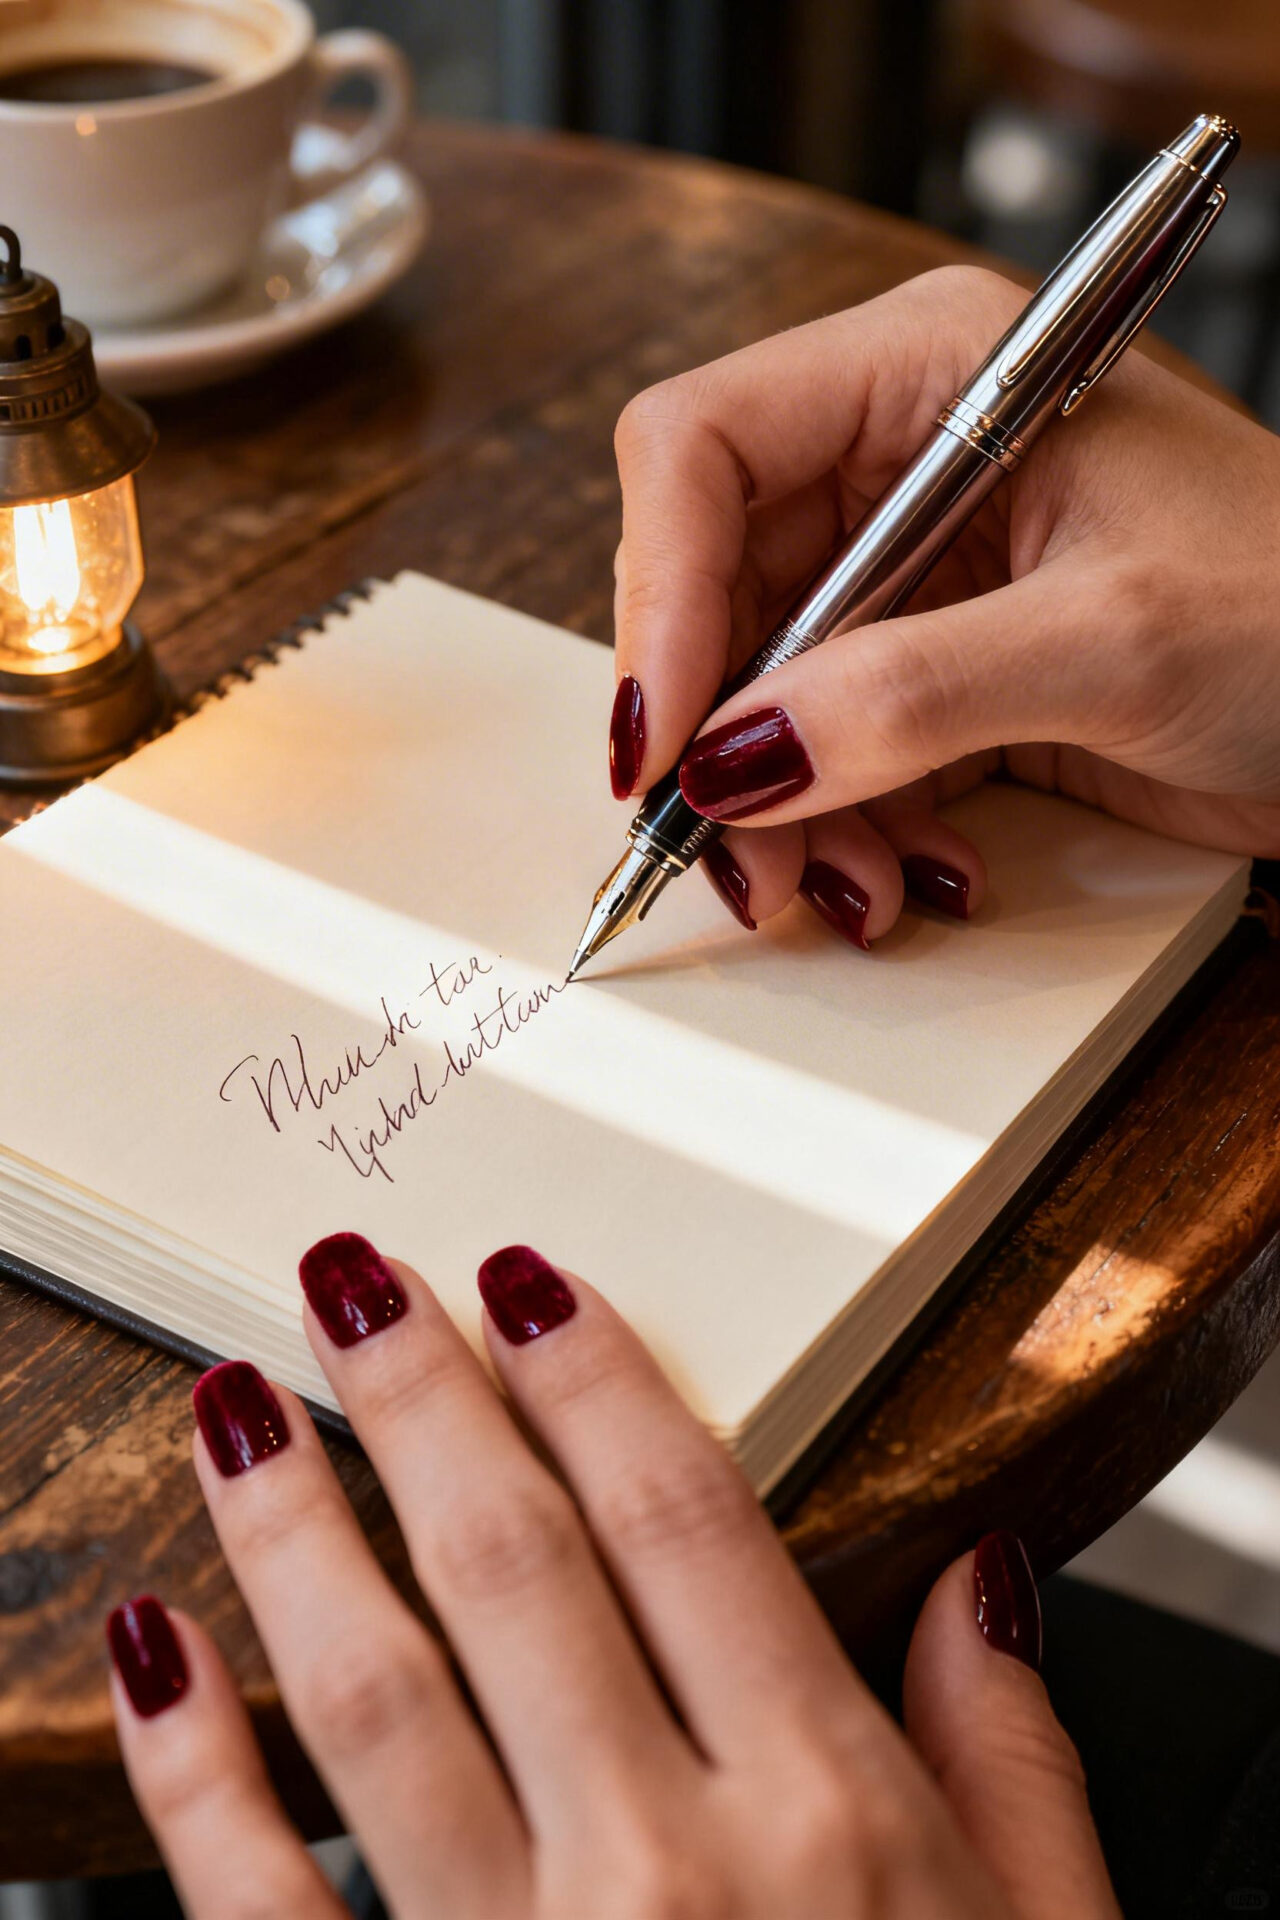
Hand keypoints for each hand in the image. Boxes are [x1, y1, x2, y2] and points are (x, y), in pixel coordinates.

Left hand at [109, 1235, 1117, 1917]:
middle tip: (351, 1280)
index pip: (686, 1520)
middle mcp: (666, 1872)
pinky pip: (256, 1902)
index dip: (596, 1373)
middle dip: (423, 1396)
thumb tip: (984, 1581)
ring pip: (372, 1691)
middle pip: (515, 1562)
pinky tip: (151, 1648)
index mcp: (829, 1823)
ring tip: (238, 1404)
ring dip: (293, 1530)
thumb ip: (1019, 1764)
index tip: (527, 1279)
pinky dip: (190, 1766)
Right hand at [611, 266, 1279, 944]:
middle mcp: (903, 460)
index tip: (665, 743)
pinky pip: (833, 754)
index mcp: (932, 373)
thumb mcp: (1110, 641)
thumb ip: (910, 695)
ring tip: (849, 889)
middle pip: (716, 589)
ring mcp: (917, 575)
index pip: (705, 449)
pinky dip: (849, 830)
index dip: (662, 597)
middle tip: (735, 857)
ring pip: (762, 694)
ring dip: (785, 812)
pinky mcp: (938, 672)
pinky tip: (919, 872)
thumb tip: (736, 763)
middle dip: (721, 739)